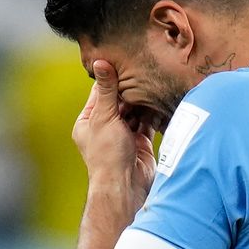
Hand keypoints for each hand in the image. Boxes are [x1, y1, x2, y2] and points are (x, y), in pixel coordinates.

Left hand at [73, 60, 156, 209]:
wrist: (125, 186)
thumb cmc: (107, 155)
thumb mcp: (104, 117)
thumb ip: (105, 90)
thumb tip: (99, 62)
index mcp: (88, 122)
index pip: (100, 93)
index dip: (112, 78)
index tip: (125, 61)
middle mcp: (105, 127)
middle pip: (119, 101)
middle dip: (131, 90)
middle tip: (144, 72)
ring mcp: (123, 135)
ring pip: (135, 111)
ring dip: (143, 102)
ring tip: (154, 84)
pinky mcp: (140, 142)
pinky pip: (147, 123)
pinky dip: (153, 114)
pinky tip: (160, 101)